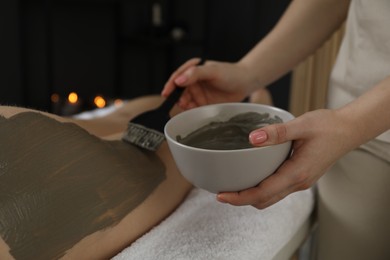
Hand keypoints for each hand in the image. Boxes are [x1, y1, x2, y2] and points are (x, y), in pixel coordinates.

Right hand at [162, 58, 258, 109]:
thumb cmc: (230, 73)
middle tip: (181, 103)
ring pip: (185, 101)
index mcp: (193, 70)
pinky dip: (191, 111)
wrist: (246, 83)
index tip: (166, 93)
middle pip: (179, 91)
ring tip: (187, 106)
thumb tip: (179, 80)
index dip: (170, 85)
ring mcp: (198, 93)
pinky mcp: (203, 103)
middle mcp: (193, 81)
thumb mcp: (212, 70)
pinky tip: (193, 111)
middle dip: (177, 98)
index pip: (177, 77)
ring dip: (184, 105)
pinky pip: (193, 108)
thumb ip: (195, 74)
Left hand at [217, 109, 358, 208]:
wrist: (348, 130)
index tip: (221, 196)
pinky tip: (252, 177)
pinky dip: (261, 190)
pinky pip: (277, 190)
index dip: (240, 197)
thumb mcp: (301, 125)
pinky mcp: (300, 177)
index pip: (263, 193)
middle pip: (264, 200)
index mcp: (297, 172)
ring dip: (251, 196)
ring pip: (271, 197)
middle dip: (241, 200)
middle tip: (221, 193)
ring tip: (232, 186)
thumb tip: (253, 138)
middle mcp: (298, 182)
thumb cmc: (327, 126)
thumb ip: (277, 132)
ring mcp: (300, 182)